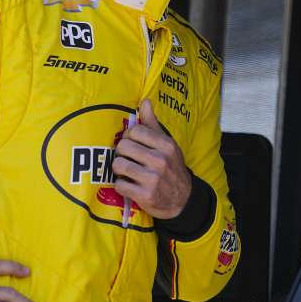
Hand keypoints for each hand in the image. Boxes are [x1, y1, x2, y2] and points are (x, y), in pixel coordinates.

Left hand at [113, 99, 191, 218]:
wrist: (182, 199)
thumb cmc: (171, 167)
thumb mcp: (167, 144)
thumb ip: (153, 123)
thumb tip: (145, 101)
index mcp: (166, 145)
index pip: (134, 131)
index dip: (129, 137)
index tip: (133, 145)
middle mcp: (160, 160)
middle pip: (123, 147)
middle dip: (122, 153)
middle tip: (128, 159)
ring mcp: (153, 179)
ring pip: (118, 165)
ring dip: (119, 169)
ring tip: (127, 172)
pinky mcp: (145, 196)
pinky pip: (119, 184)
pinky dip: (121, 185)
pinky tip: (130, 185)